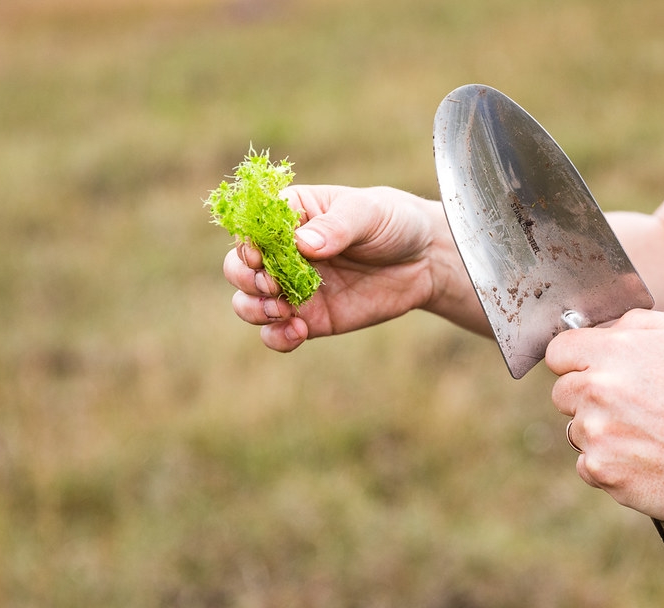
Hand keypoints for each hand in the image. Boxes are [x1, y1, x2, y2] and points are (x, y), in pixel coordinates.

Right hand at [223, 185, 479, 350]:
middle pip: (238, 267)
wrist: (425, 260)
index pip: (251, 226)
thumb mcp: (369, 213)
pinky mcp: (310, 318)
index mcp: (290, 214)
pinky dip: (277, 337)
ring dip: (253, 309)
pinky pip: (277, 333)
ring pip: (249, 302)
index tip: (258, 256)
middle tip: (271, 284)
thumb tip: (303, 243)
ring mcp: (293, 287)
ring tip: (282, 310)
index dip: (246, 243)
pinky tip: (297, 331)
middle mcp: (282, 251)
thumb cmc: (393, 222)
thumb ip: (338, 226)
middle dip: (245, 278)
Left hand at [545, 309, 663, 520]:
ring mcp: (596, 434)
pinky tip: (643, 459)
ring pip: (576, 430)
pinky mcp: (602, 471)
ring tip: (646, 434)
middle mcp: (595, 391)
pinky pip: (587, 465)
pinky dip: (609, 464)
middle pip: (562, 393)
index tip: (591, 370)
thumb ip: (637, 323)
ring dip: (600, 432)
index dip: (575, 361)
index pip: (558, 352)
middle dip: (587, 397)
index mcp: (611, 352)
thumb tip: (605, 330)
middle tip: (628, 406)